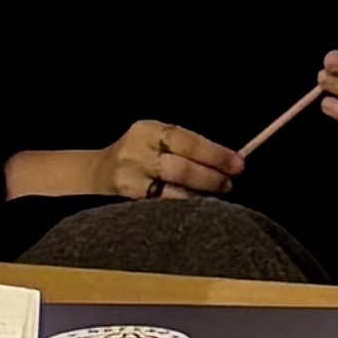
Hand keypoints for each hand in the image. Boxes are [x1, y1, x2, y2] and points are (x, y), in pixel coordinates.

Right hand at [90, 118, 242, 200]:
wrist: (98, 172)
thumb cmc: (140, 153)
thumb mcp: (156, 139)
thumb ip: (185, 146)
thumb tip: (227, 159)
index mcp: (147, 130)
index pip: (187, 140)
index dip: (215, 153)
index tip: (238, 163)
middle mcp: (136, 152)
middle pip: (180, 167)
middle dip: (210, 177)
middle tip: (229, 183)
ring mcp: (129, 178)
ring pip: (171, 191)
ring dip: (199, 195)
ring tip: (216, 196)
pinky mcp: (126, 200)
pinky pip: (160, 206)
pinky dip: (182, 206)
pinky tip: (195, 207)